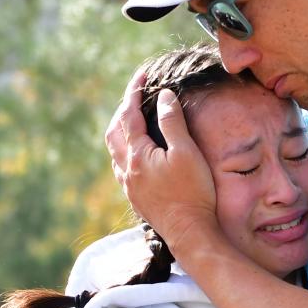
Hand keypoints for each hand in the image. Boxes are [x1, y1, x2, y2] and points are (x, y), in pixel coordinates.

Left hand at [104, 69, 217, 247]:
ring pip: (114, 150)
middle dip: (123, 109)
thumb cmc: (193, 192)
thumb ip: (172, 122)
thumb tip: (163, 96)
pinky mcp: (135, 197)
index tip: (142, 75)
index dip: (134, 92)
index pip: (129, 115)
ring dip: (120, 130)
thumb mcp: (186, 152)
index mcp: (138, 155)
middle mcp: (127, 169)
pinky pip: (120, 166)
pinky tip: (135, 152)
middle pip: (114, 131)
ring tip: (133, 118)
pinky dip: (123, 149)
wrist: (190, 232)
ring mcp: (129, 185)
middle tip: (137, 94)